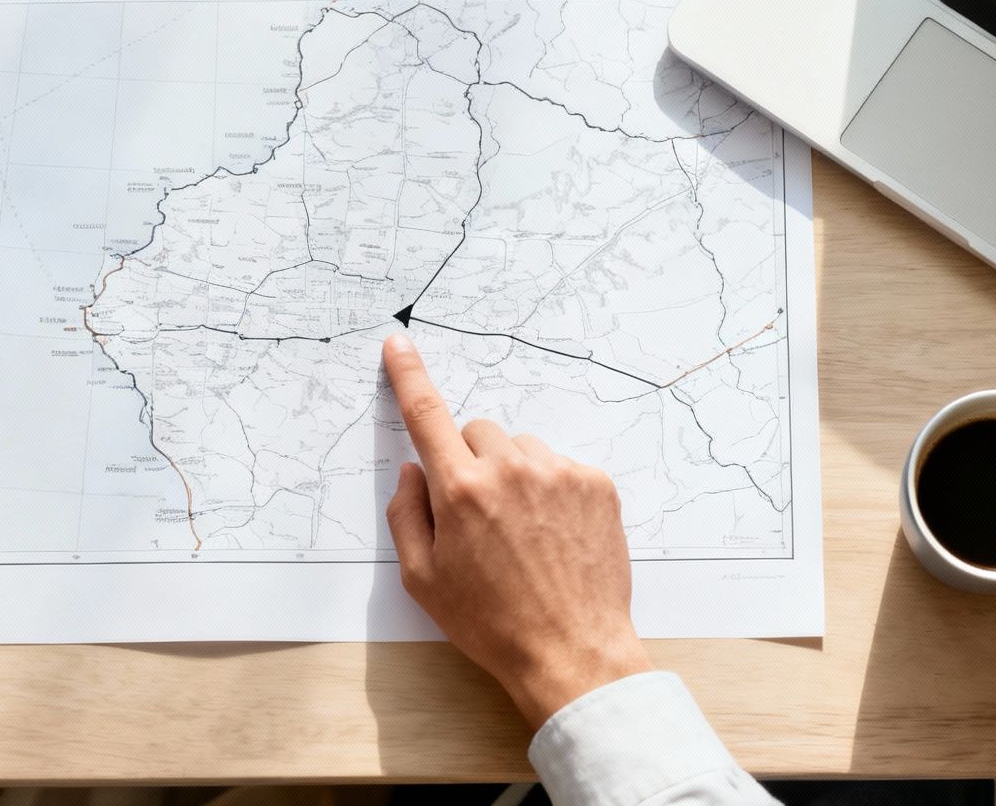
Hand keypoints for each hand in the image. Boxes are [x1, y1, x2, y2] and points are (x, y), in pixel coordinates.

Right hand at [382, 331, 653, 727]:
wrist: (572, 651)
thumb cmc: (492, 623)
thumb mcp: (423, 580)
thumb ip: (406, 515)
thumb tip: (414, 472)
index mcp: (461, 490)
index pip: (426, 415)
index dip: (408, 375)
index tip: (399, 344)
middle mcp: (511, 469)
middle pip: (479, 432)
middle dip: (471, 461)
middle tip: (480, 515)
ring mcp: (559, 473)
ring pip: (522, 448)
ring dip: (514, 474)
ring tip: (522, 532)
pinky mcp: (596, 483)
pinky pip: (561, 465)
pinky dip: (552, 489)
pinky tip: (553, 534)